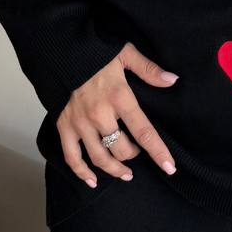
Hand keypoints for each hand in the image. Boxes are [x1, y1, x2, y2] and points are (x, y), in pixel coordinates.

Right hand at [55, 42, 178, 187]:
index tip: (170, 168)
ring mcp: (80, 123)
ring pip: (100, 158)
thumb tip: (172, 80)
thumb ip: (149, 70)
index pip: (144, 131)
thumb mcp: (126, 54)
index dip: (158, 152)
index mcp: (120, 97)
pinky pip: (72, 157)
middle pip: (121, 149)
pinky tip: (92, 180)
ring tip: (125, 174)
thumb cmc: (95, 52)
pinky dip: (82, 172)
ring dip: (114, 170)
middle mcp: (100, 114)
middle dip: (133, 155)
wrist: (60, 51)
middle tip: (137, 151)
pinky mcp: (64, 127)